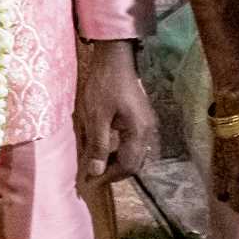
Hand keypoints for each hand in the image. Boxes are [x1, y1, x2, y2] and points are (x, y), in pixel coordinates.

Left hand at [77, 40, 158, 189]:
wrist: (115, 56)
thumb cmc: (104, 84)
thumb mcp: (97, 116)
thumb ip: (98, 145)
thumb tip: (95, 172)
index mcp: (139, 132)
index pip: (127, 166)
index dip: (109, 177)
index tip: (90, 182)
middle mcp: (147, 131)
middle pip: (134, 162)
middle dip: (113, 172)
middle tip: (93, 175)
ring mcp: (146, 123)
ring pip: (134, 153)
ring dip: (117, 161)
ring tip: (97, 163)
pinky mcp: (141, 117)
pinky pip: (133, 142)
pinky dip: (120, 149)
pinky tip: (106, 146)